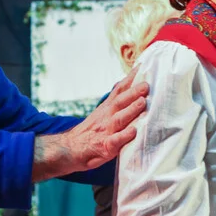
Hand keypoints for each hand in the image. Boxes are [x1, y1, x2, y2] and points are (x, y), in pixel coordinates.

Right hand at [31, 72, 148, 181]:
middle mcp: (106, 117)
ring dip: (130, 110)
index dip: (130, 79)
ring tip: (142, 103)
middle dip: (133, 93)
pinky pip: (114, 141)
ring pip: (119, 119)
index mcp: (107, 108)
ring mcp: (105, 132)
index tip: (142, 66)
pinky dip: (123, 136)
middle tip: (146, 85)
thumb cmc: (91, 132)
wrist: (69, 149)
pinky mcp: (104, 148)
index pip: (119, 91)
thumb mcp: (102, 112)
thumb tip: (127, 84)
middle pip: (120, 102)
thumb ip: (115, 101)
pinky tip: (133, 131)